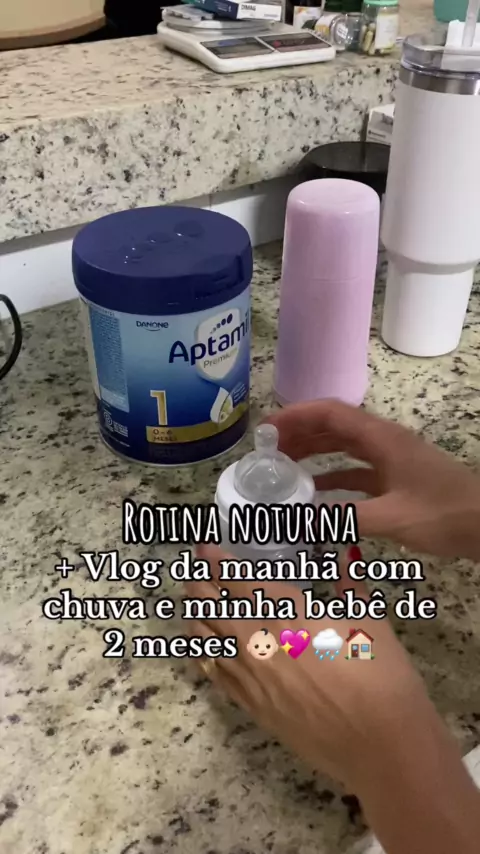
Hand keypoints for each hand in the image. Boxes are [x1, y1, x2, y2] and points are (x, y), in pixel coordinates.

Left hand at [186, 544, 431, 793]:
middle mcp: (258, 640)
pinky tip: (201, 645)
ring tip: (193, 600)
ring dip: (196, 615)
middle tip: (194, 567)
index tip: (204, 545)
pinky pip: (214, 674)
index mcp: (286, 611)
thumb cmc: (382, 677)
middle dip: (198, 582)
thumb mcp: (371, 620)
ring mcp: (250, 677)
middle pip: (211, 605)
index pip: (236, 578)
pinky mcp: (252, 707)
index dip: (215, 559)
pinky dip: (203, 653)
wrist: (381, 746)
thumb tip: (347, 555)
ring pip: (205, 639)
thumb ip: (351, 584)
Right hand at [266, 399, 479, 560]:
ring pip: (343, 447)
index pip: (330, 413)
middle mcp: (383, 442)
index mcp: (381, 438)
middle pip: (333, 427)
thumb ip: (343, 518)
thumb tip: (297, 521)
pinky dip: (332, 477)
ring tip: (281, 466)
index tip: (266, 429)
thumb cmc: (443, 513)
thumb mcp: (391, 517)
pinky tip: (313, 493)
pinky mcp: (395, 479)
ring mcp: (390, 459)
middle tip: (266, 450)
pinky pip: (355, 471)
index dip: (295, 416)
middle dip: (298, 433)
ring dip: (313, 452)